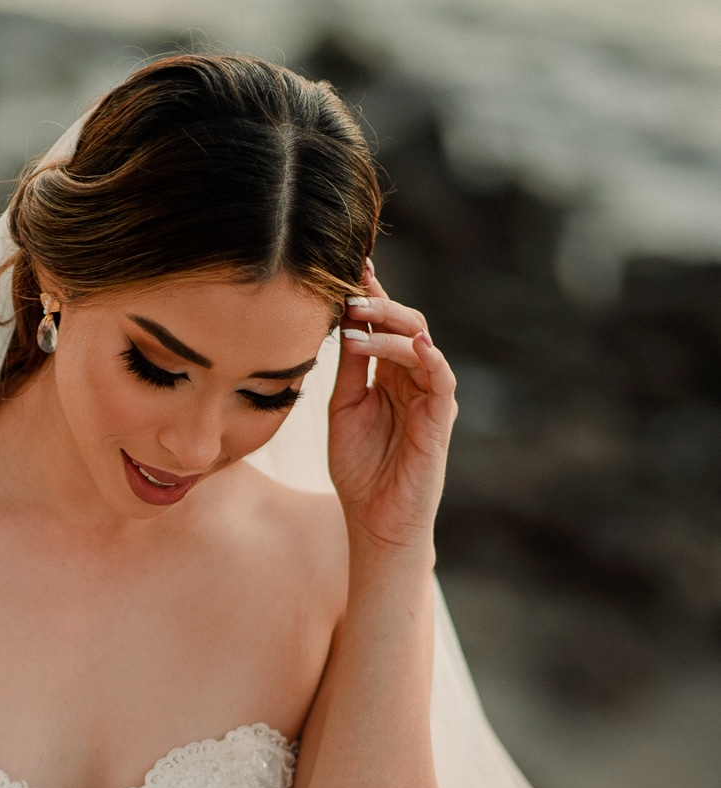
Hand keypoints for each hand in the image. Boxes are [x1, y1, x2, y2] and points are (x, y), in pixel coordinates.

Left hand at [327, 261, 456, 556]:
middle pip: (406, 325)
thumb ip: (350, 368)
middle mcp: (413, 379)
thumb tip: (346, 323)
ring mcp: (430, 396)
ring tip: (360, 320)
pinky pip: (442, 378)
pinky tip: (413, 343)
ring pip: (421, 343)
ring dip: (391, 327)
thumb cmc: (359, 470)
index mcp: (389, 375)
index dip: (372, 296)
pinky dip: (429, 357)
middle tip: (351, 294)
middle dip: (379, 305)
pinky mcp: (440, 417)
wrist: (374, 520)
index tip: (353, 267)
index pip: (384, 326)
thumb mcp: (344, 409)